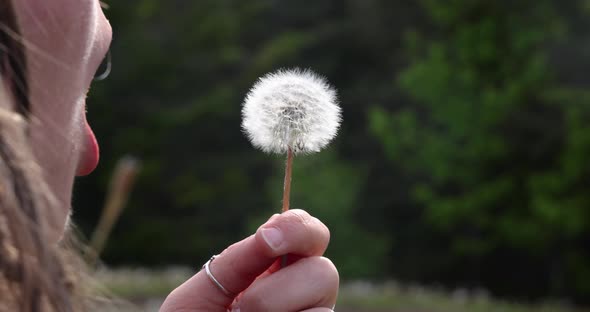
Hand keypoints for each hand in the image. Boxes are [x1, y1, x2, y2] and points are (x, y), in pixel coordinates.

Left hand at [160, 209, 338, 311]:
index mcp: (276, 271)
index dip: (297, 228)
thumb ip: (235, 261)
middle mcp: (300, 297)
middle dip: (281, 288)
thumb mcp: (203, 292)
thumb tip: (272, 227)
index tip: (266, 238)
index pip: (309, 236)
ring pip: (322, 309)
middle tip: (242, 308)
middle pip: (326, 272)